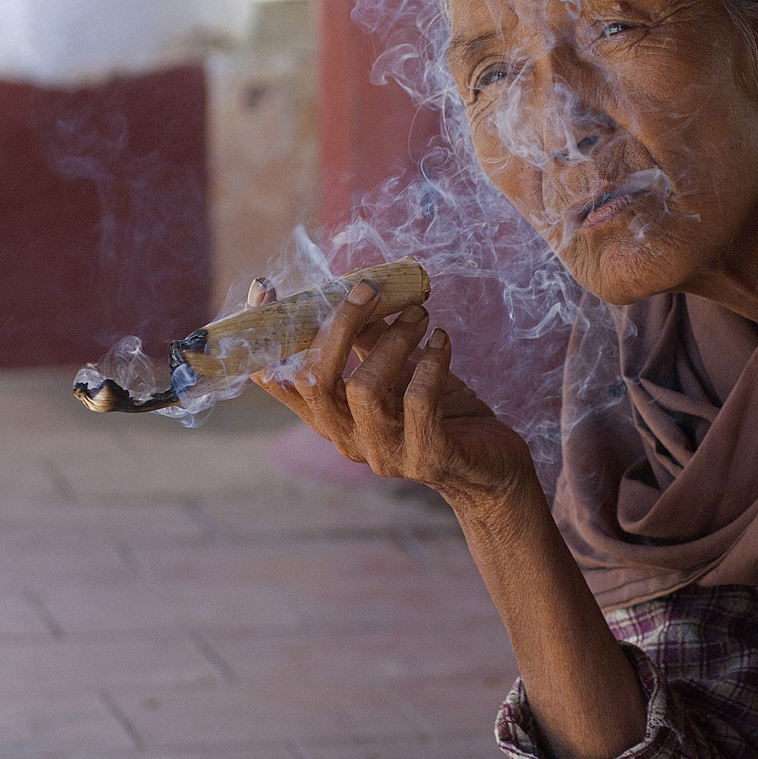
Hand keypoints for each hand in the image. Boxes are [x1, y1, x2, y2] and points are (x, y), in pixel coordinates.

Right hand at [247, 277, 533, 504]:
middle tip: (368, 290)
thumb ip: (370, 339)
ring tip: (420, 315)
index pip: (279, 381)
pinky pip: (419, 401)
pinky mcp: (427, 458)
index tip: (266, 288)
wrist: (491, 470)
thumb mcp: (399, 370)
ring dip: (393, 340)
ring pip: (365, 388)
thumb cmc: (442, 413)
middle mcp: (347, 440)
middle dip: (338, 326)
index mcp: (331, 417)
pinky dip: (431, 362)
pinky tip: (443, 342)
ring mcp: (384, 455)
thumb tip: (357, 289)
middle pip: (316, 380)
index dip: (265, 336)